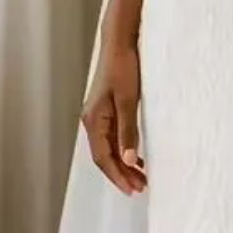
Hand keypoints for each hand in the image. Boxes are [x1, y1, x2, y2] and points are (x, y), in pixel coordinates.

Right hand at [82, 33, 145, 194]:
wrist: (119, 43)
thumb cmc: (122, 68)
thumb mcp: (127, 102)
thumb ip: (128, 132)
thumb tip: (128, 160)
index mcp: (93, 120)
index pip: (103, 157)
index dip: (117, 176)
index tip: (132, 189)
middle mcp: (92, 121)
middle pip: (104, 156)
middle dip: (121, 174)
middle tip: (140, 188)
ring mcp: (98, 116)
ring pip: (109, 148)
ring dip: (123, 164)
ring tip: (141, 178)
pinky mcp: (106, 110)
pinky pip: (112, 137)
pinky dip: (124, 150)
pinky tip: (136, 156)